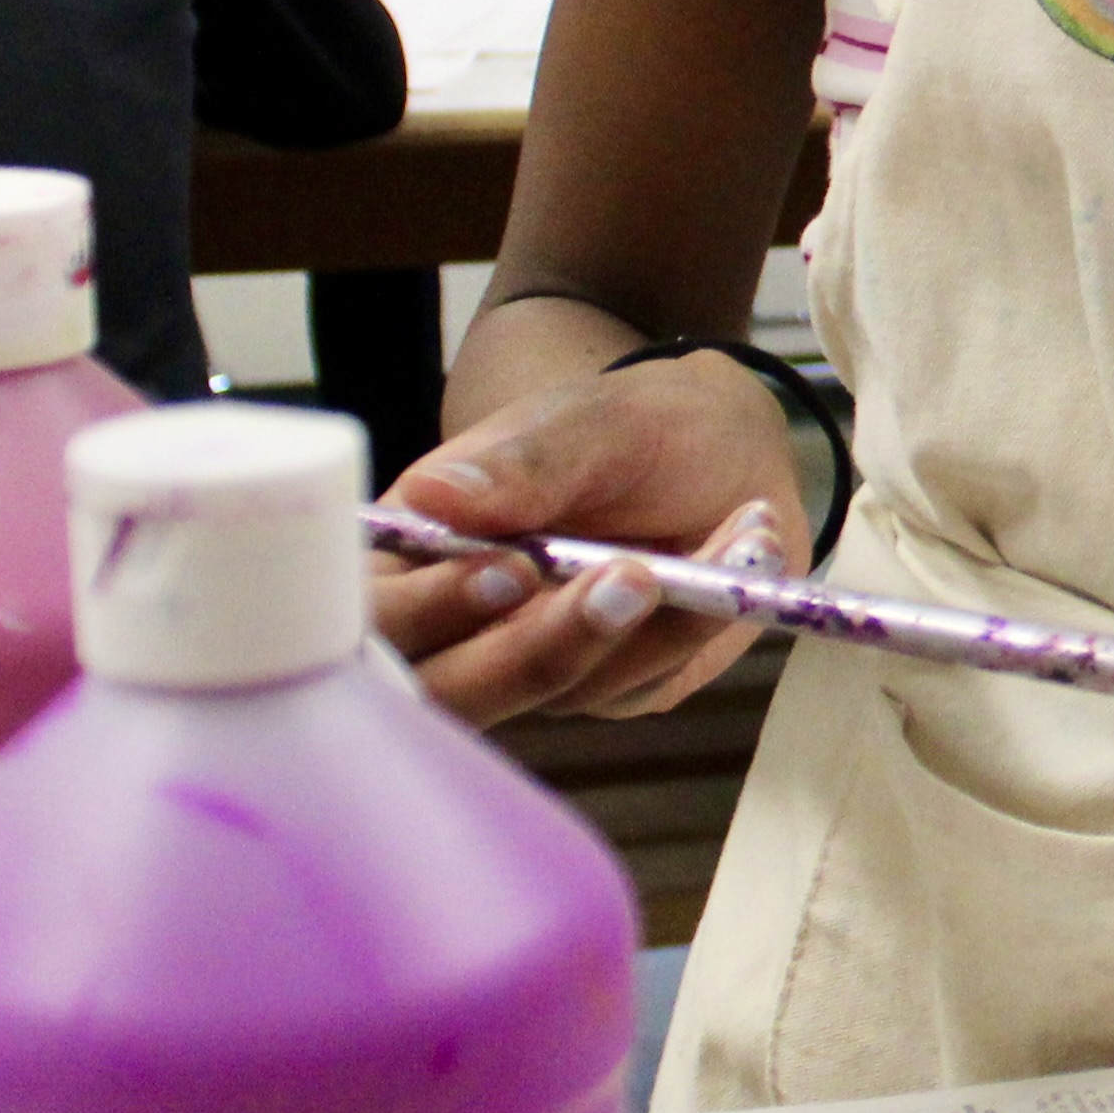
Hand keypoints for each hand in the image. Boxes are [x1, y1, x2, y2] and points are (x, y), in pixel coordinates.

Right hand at [372, 352, 804, 722]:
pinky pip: (638, 682)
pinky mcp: (608, 682)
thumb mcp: (589, 422)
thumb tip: (434, 496)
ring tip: (732, 532)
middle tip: (631, 577)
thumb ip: (520, 465)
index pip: (374, 610)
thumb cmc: (636, 424)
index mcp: (417, 545)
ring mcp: (532, 658)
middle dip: (540, 646)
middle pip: (452, 689)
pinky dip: (696, 622)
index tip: (514, 569)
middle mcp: (461, 617)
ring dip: (651, 620)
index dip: (427, 611)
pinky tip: (739, 552)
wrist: (729, 451)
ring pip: (560, 690)